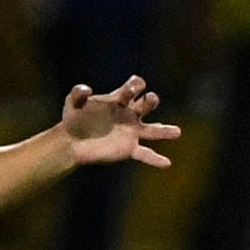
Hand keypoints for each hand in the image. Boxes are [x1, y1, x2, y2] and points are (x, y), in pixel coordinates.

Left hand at [60, 77, 178, 168]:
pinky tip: (167, 163)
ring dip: (165, 131)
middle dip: (150, 100)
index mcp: (120, 99)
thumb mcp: (73, 102)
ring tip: (177, 132)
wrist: (72, 141)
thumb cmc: (74, 118)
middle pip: (147, 104)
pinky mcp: (128, 148)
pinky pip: (145, 154)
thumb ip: (78, 92)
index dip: (135, 86)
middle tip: (149, 99)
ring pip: (153, 130)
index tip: (129, 91)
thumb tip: (87, 89)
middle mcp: (130, 114)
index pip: (135, 87)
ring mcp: (131, 132)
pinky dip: (155, 159)